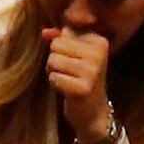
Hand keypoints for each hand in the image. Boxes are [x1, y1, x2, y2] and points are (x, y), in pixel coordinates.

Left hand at [43, 26, 115, 140]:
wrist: (93, 112)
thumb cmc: (81, 78)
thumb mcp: (75, 53)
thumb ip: (60, 37)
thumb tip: (44, 32)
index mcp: (99, 41)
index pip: (65, 31)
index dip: (62, 46)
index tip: (75, 59)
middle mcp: (98, 53)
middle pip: (56, 44)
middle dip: (56, 58)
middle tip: (70, 72)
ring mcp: (92, 71)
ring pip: (52, 60)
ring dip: (54, 71)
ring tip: (68, 79)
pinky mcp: (82, 88)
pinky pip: (53, 77)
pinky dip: (55, 84)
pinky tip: (67, 90)